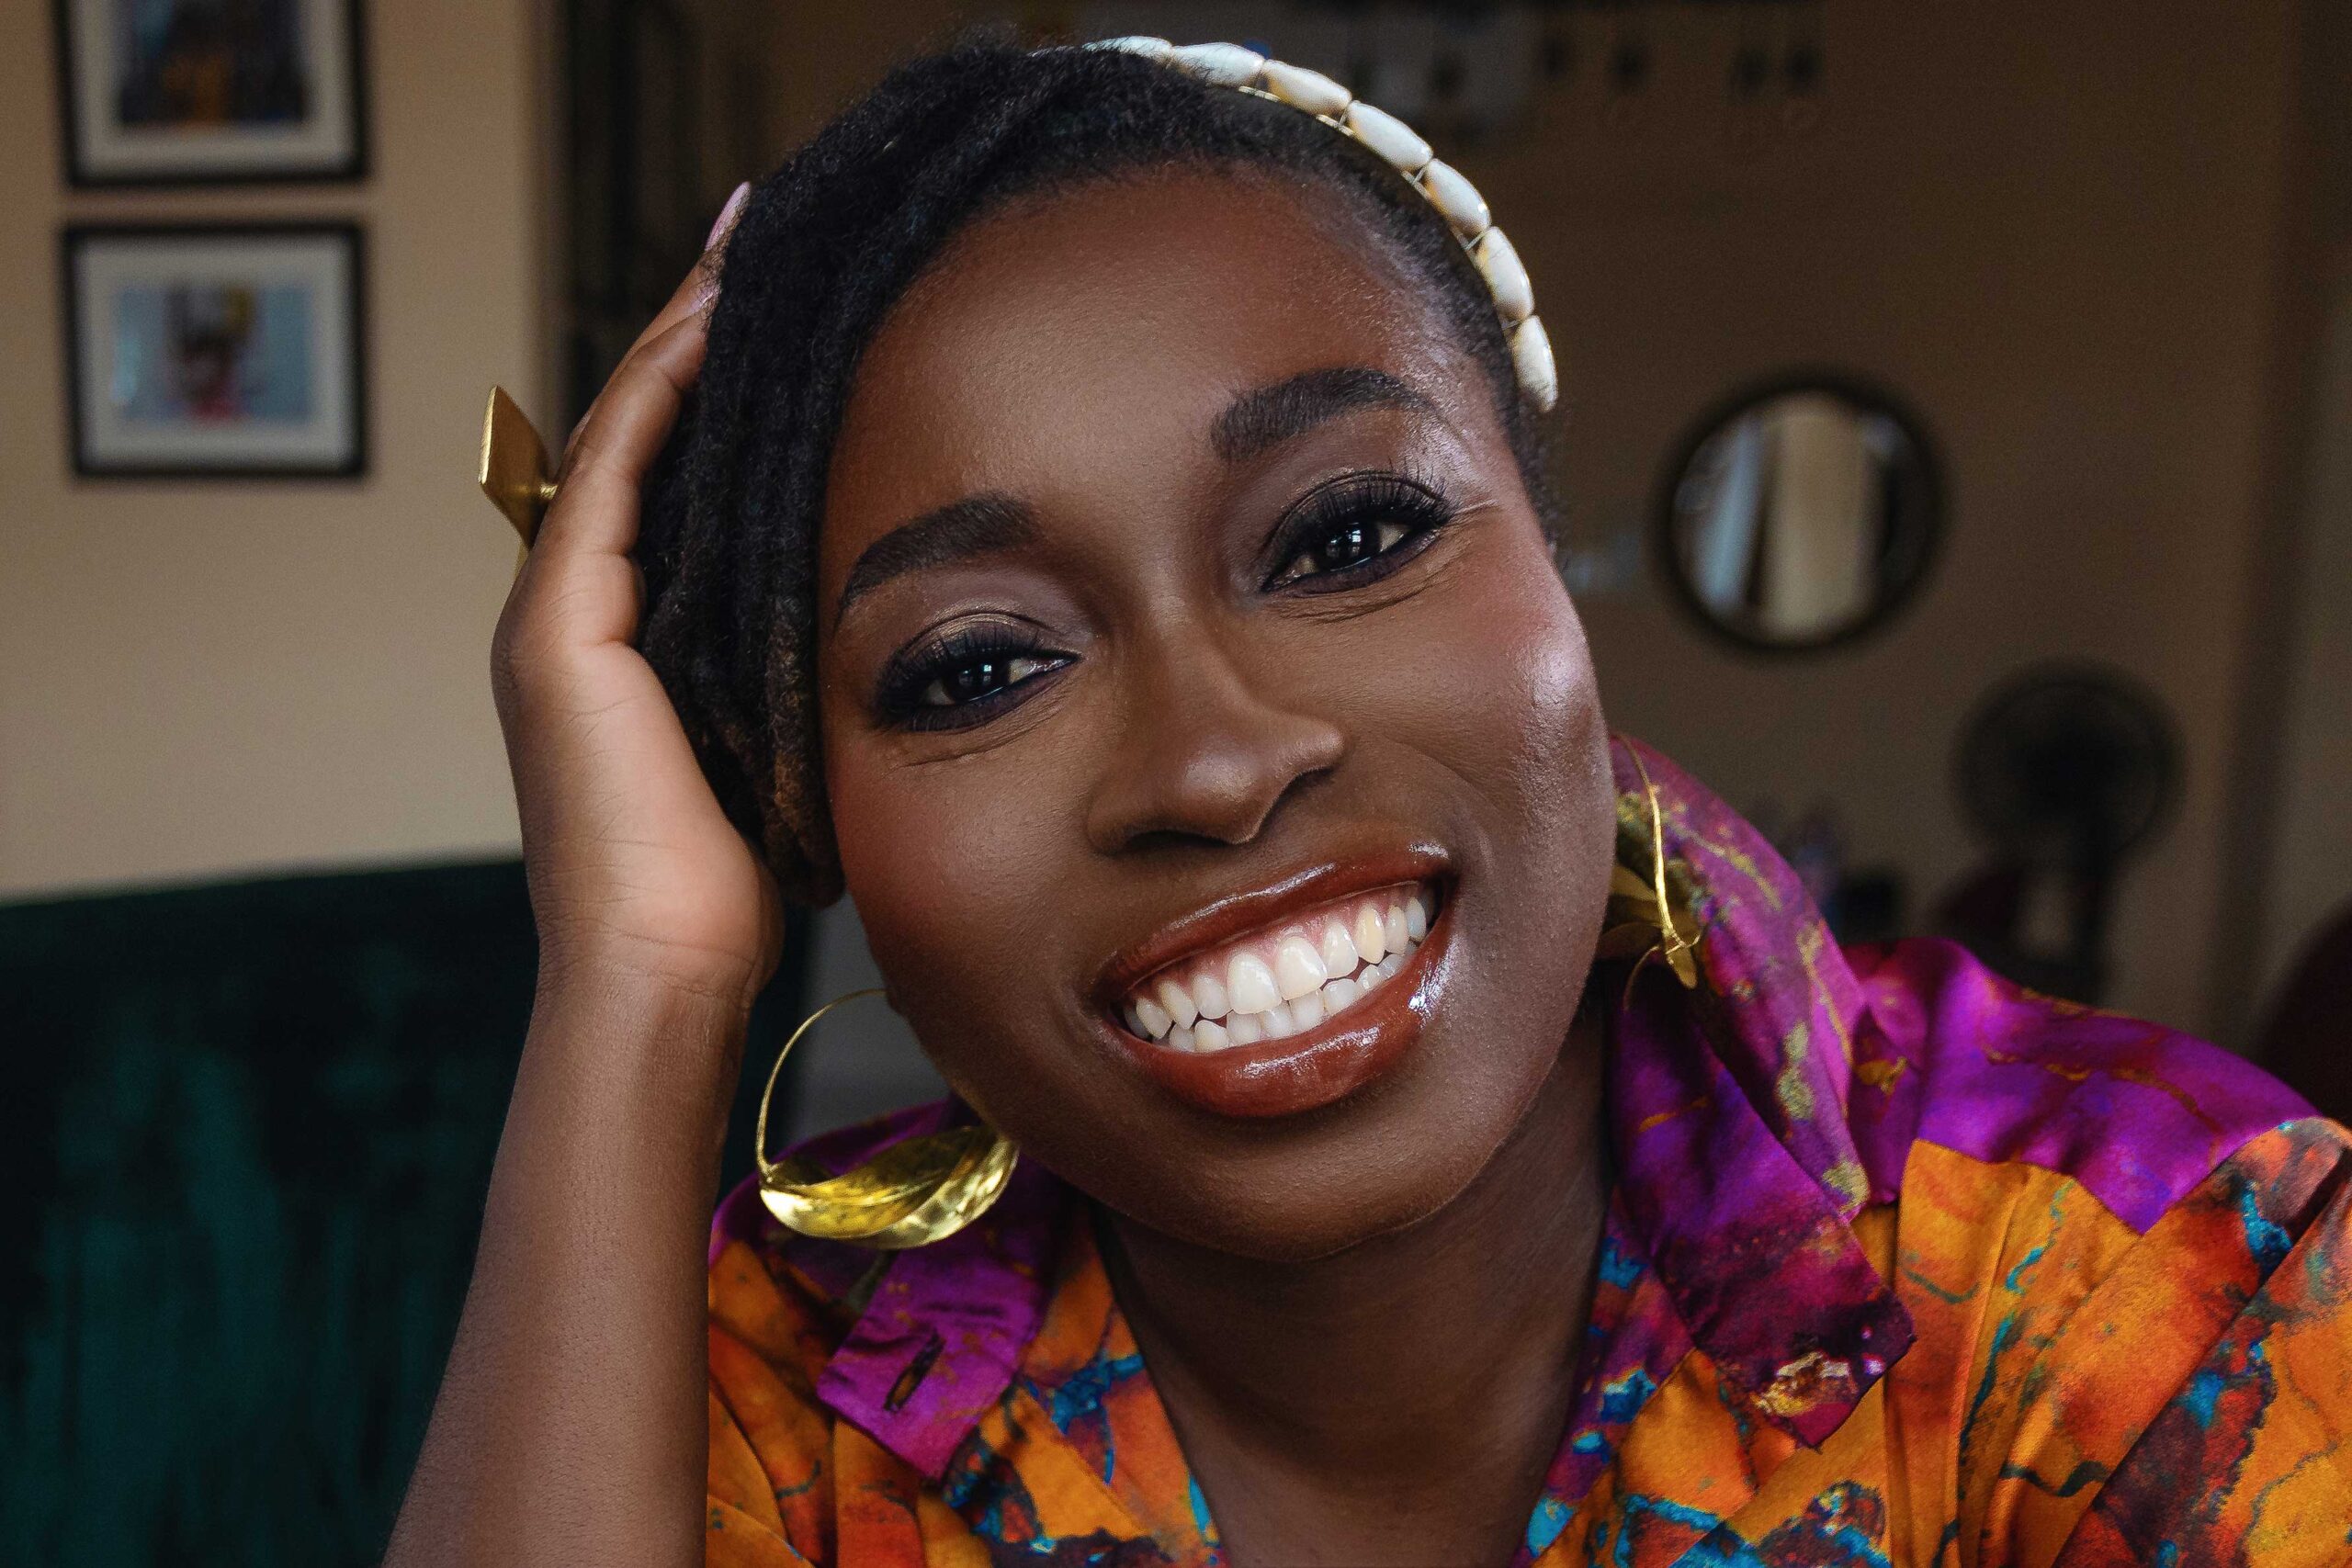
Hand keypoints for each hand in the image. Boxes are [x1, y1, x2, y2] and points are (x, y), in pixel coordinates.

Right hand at [490, 192, 780, 1015]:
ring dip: (684, 335)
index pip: (678, 480)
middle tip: (762, 237)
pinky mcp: (555, 628)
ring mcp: (556, 614)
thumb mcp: (787, 746)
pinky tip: (715, 325)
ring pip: (623, 434)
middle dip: (702, 333)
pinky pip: (613, 474)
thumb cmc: (743, 886)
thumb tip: (904, 637)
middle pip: (645, 435)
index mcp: (633, 638)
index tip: (790, 310)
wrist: (669, 969)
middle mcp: (580, 609)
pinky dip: (661, 393)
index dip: (725, 388)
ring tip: (744, 249)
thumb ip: (807, 675)